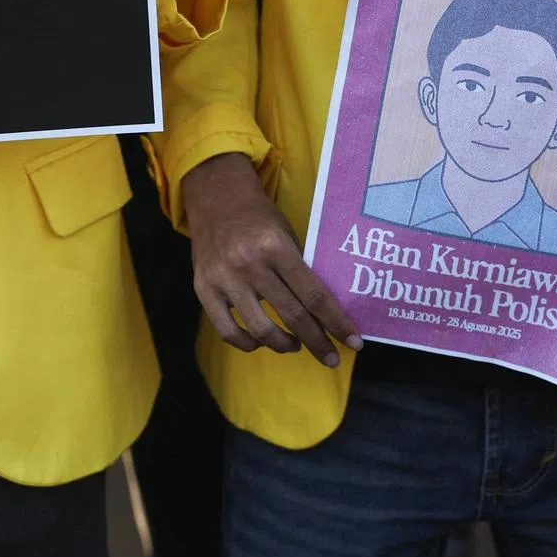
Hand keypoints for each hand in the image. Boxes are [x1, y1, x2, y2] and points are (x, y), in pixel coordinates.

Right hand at [182, 154, 362, 366]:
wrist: (214, 198)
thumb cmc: (258, 217)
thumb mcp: (286, 233)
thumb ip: (300, 268)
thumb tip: (325, 310)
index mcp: (275, 246)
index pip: (313, 294)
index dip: (336, 322)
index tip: (354, 342)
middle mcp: (248, 263)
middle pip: (292, 315)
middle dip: (318, 341)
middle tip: (331, 358)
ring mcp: (223, 278)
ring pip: (260, 329)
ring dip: (284, 345)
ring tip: (295, 345)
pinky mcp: (203, 288)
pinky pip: (226, 330)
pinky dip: (247, 343)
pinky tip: (260, 342)